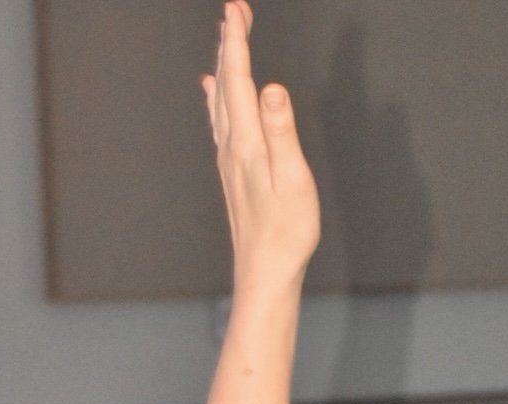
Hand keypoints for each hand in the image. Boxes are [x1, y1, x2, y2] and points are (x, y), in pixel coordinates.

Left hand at [203, 2, 319, 292]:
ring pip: (221, 100)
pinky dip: (217, 96)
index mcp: (248, 145)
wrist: (264, 272)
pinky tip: (213, 89)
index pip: (239, 81)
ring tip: (227, 37)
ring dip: (224, 65)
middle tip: (235, 9)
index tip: (236, 10)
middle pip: (226, 84)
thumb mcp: (294, 180)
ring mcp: (228, 161)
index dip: (237, 43)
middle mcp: (231, 148)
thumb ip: (282, 132)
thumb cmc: (286, 233)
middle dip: (229, 44)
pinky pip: (220, 120)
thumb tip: (272, 89)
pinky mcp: (232, 172)